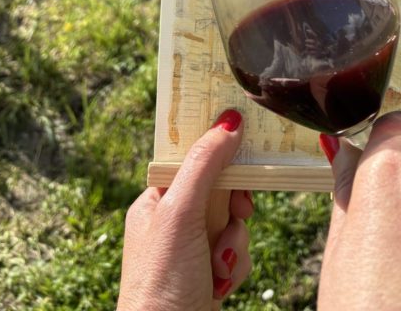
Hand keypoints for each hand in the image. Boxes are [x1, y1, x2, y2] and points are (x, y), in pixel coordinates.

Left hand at [118, 110, 252, 310]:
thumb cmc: (161, 281)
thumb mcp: (181, 213)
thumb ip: (205, 163)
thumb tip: (230, 118)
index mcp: (156, 201)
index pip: (193, 159)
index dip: (219, 153)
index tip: (244, 143)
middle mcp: (172, 223)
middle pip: (221, 189)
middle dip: (233, 208)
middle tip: (238, 212)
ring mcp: (191, 250)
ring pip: (234, 222)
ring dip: (235, 242)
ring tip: (218, 264)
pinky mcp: (208, 274)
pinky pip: (237, 252)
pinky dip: (236, 265)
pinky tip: (221, 282)